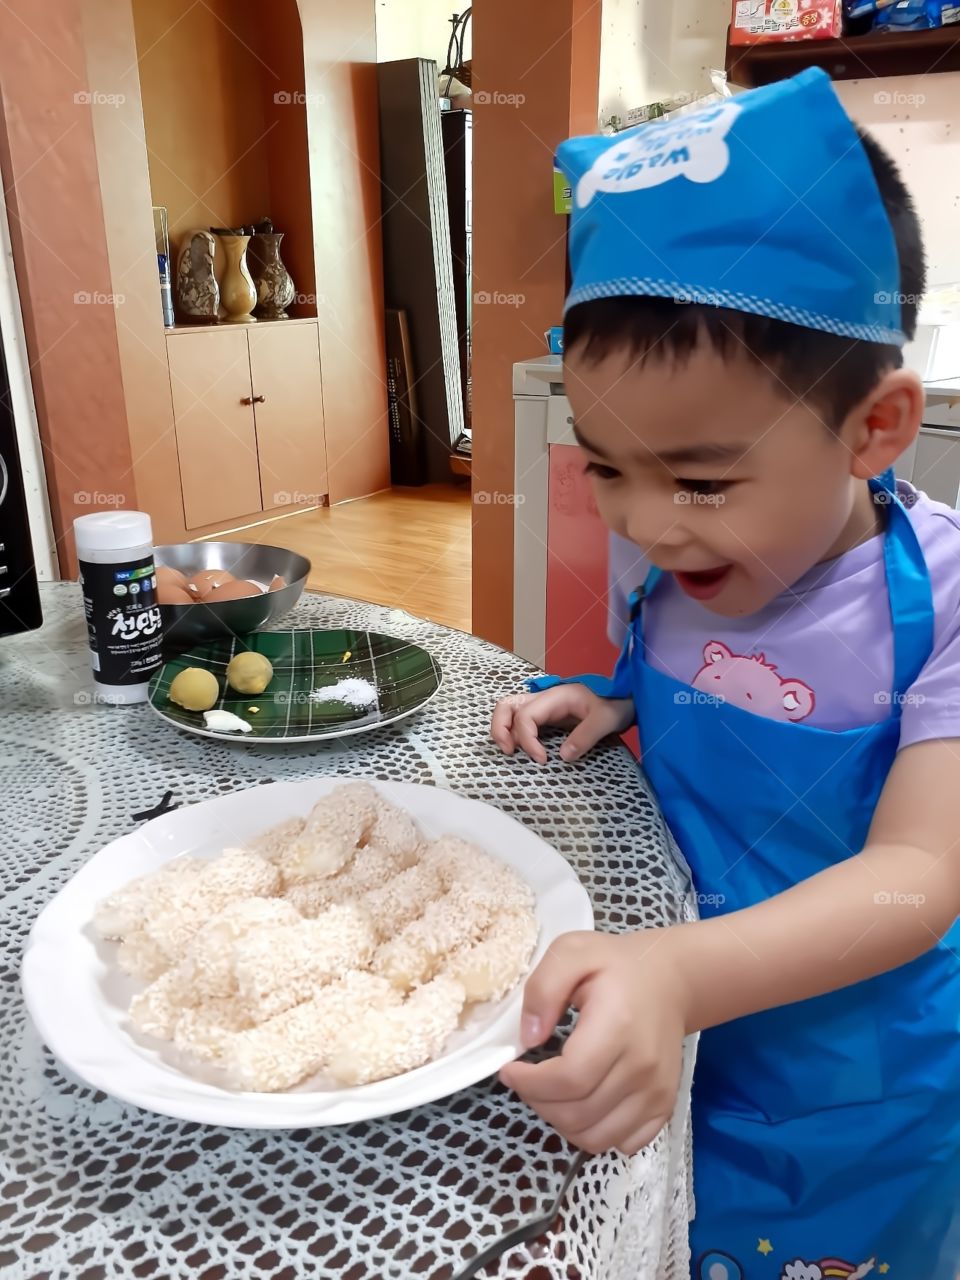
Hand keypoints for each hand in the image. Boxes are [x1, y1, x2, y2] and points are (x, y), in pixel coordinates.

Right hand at [491, 686, 633, 764]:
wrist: (625, 698)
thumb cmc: (617, 704)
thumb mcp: (607, 719)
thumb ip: (586, 736)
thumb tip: (563, 757)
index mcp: (556, 696)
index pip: (526, 716)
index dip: (527, 740)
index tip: (542, 760)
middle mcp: (544, 698)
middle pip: (507, 705)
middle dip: (500, 728)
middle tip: (509, 752)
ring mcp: (543, 706)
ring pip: (509, 711)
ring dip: (503, 730)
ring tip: (510, 752)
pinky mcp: (547, 716)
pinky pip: (520, 720)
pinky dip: (513, 733)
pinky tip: (521, 749)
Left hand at [499, 928, 688, 1154]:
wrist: (672, 979)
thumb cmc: (618, 964)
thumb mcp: (572, 952)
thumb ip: (544, 989)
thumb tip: (529, 1038)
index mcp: (618, 1026)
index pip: (569, 1079)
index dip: (530, 1084)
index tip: (510, 1069)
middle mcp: (642, 1066)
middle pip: (578, 1114)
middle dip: (538, 1102)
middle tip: (527, 1079)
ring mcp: (657, 1091)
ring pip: (597, 1137)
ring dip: (562, 1122)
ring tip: (550, 1092)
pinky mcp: (664, 1105)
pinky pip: (623, 1143)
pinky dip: (594, 1133)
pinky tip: (583, 1104)